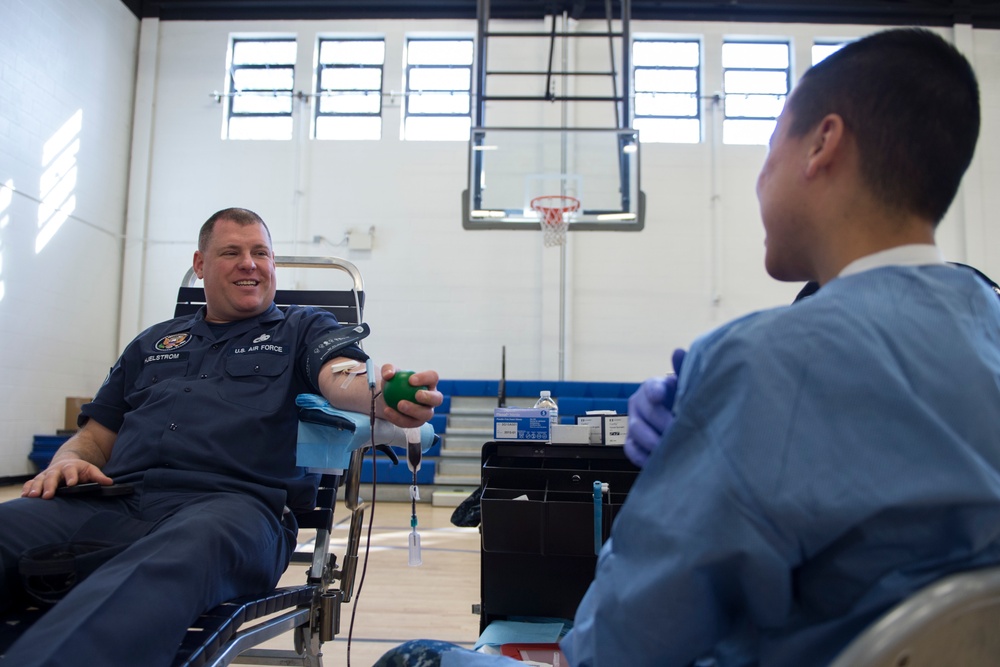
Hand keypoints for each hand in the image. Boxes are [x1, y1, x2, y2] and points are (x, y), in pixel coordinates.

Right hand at [22, 459, 113, 499]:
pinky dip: (26, 489)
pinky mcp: (38, 480)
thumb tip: (109, 482)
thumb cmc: (80, 470)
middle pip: (51, 476)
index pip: (71, 471)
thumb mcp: (90, 470)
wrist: (66, 462)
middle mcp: (56, 470)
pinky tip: (24, 497)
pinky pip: (30, 484)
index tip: (72, 484)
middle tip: (47, 495)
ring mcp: (46, 475)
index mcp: (71, 467)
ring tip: (32, 497)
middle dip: (49, 485)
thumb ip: (98, 476)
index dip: (71, 477)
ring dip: (35, 488)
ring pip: (39, 480)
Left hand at [380, 365, 442, 428]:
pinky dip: (398, 417)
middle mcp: (432, 398)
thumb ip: (388, 369)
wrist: (388, 398)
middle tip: (416, 395)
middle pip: (437, 399)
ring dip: (414, 410)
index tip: (411, 380)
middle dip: (429, 397)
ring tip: (400, 404)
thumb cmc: (393, 382)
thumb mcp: (388, 372)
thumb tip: (389, 374)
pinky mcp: (416, 422)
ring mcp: (426, 412)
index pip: (433, 377)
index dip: (425, 378)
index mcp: (429, 382)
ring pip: (426, 414)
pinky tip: (387, 411)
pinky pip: (410, 422)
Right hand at [624, 349, 685, 467]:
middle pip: (645, 413)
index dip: (655, 391)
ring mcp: (633, 422)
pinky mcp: (631, 442)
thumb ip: (684, 369)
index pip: (650, 387)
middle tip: (680, 431)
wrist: (678, 420)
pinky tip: (658, 458)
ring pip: (636, 430)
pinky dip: (643, 456)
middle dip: (663, 423)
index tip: (661, 397)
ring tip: (672, 448)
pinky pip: (630, 449)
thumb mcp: (686, 385)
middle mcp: (639, 403)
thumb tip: (677, 351)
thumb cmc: (682, 401)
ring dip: (654, 440)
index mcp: (653, 386)